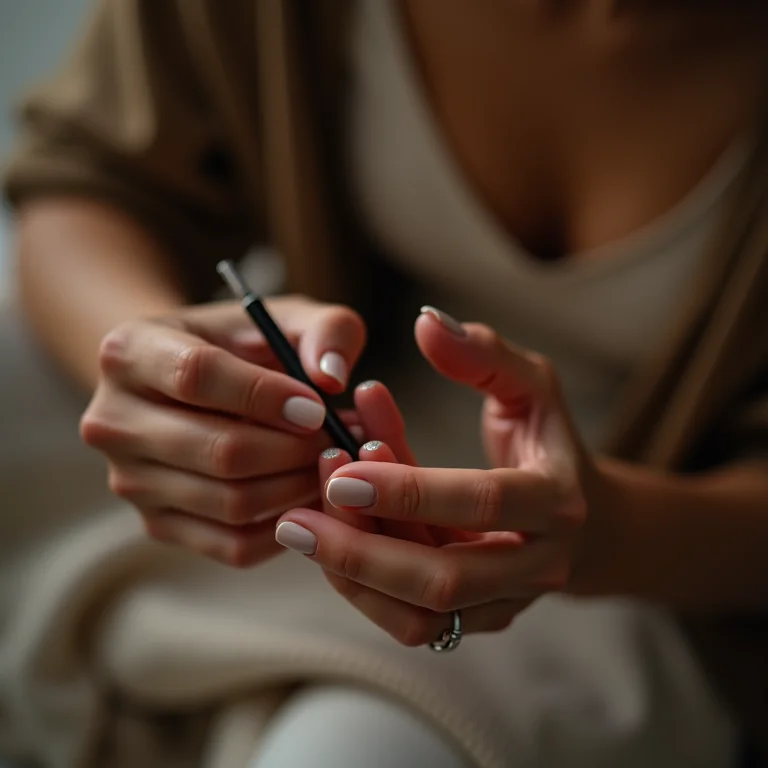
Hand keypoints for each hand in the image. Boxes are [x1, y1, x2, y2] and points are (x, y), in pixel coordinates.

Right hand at [80, 297, 365, 566]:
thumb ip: (325, 330)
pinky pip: (233, 545)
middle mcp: (113, 421)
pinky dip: (286, 526)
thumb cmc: (243, 347)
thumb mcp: (284, 318)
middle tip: (339, 440)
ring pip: (231, 503)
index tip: (317, 406)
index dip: (266, 394)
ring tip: (331, 463)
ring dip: (298, 488)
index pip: (196, 375)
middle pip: (219, 450)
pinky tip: (310, 494)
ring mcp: (130, 482)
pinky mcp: (156, 525)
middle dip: (295, 449)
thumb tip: (332, 378)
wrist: (190, 384)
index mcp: (128, 352)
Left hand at [276, 307, 601, 645]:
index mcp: (555, 499)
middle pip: (444, 580)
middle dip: (362, 552)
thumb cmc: (549, 442)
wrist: (589, 523)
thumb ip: (484, 353)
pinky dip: (364, 590)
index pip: (482, 503)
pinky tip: (332, 542)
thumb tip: (425, 321)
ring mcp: (507, 603)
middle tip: (295, 518)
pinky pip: (413, 623)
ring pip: (421, 614)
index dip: (409, 490)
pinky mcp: (479, 621)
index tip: (340, 468)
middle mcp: (537, 563)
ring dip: (355, 575)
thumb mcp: (532, 386)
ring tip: (302, 526)